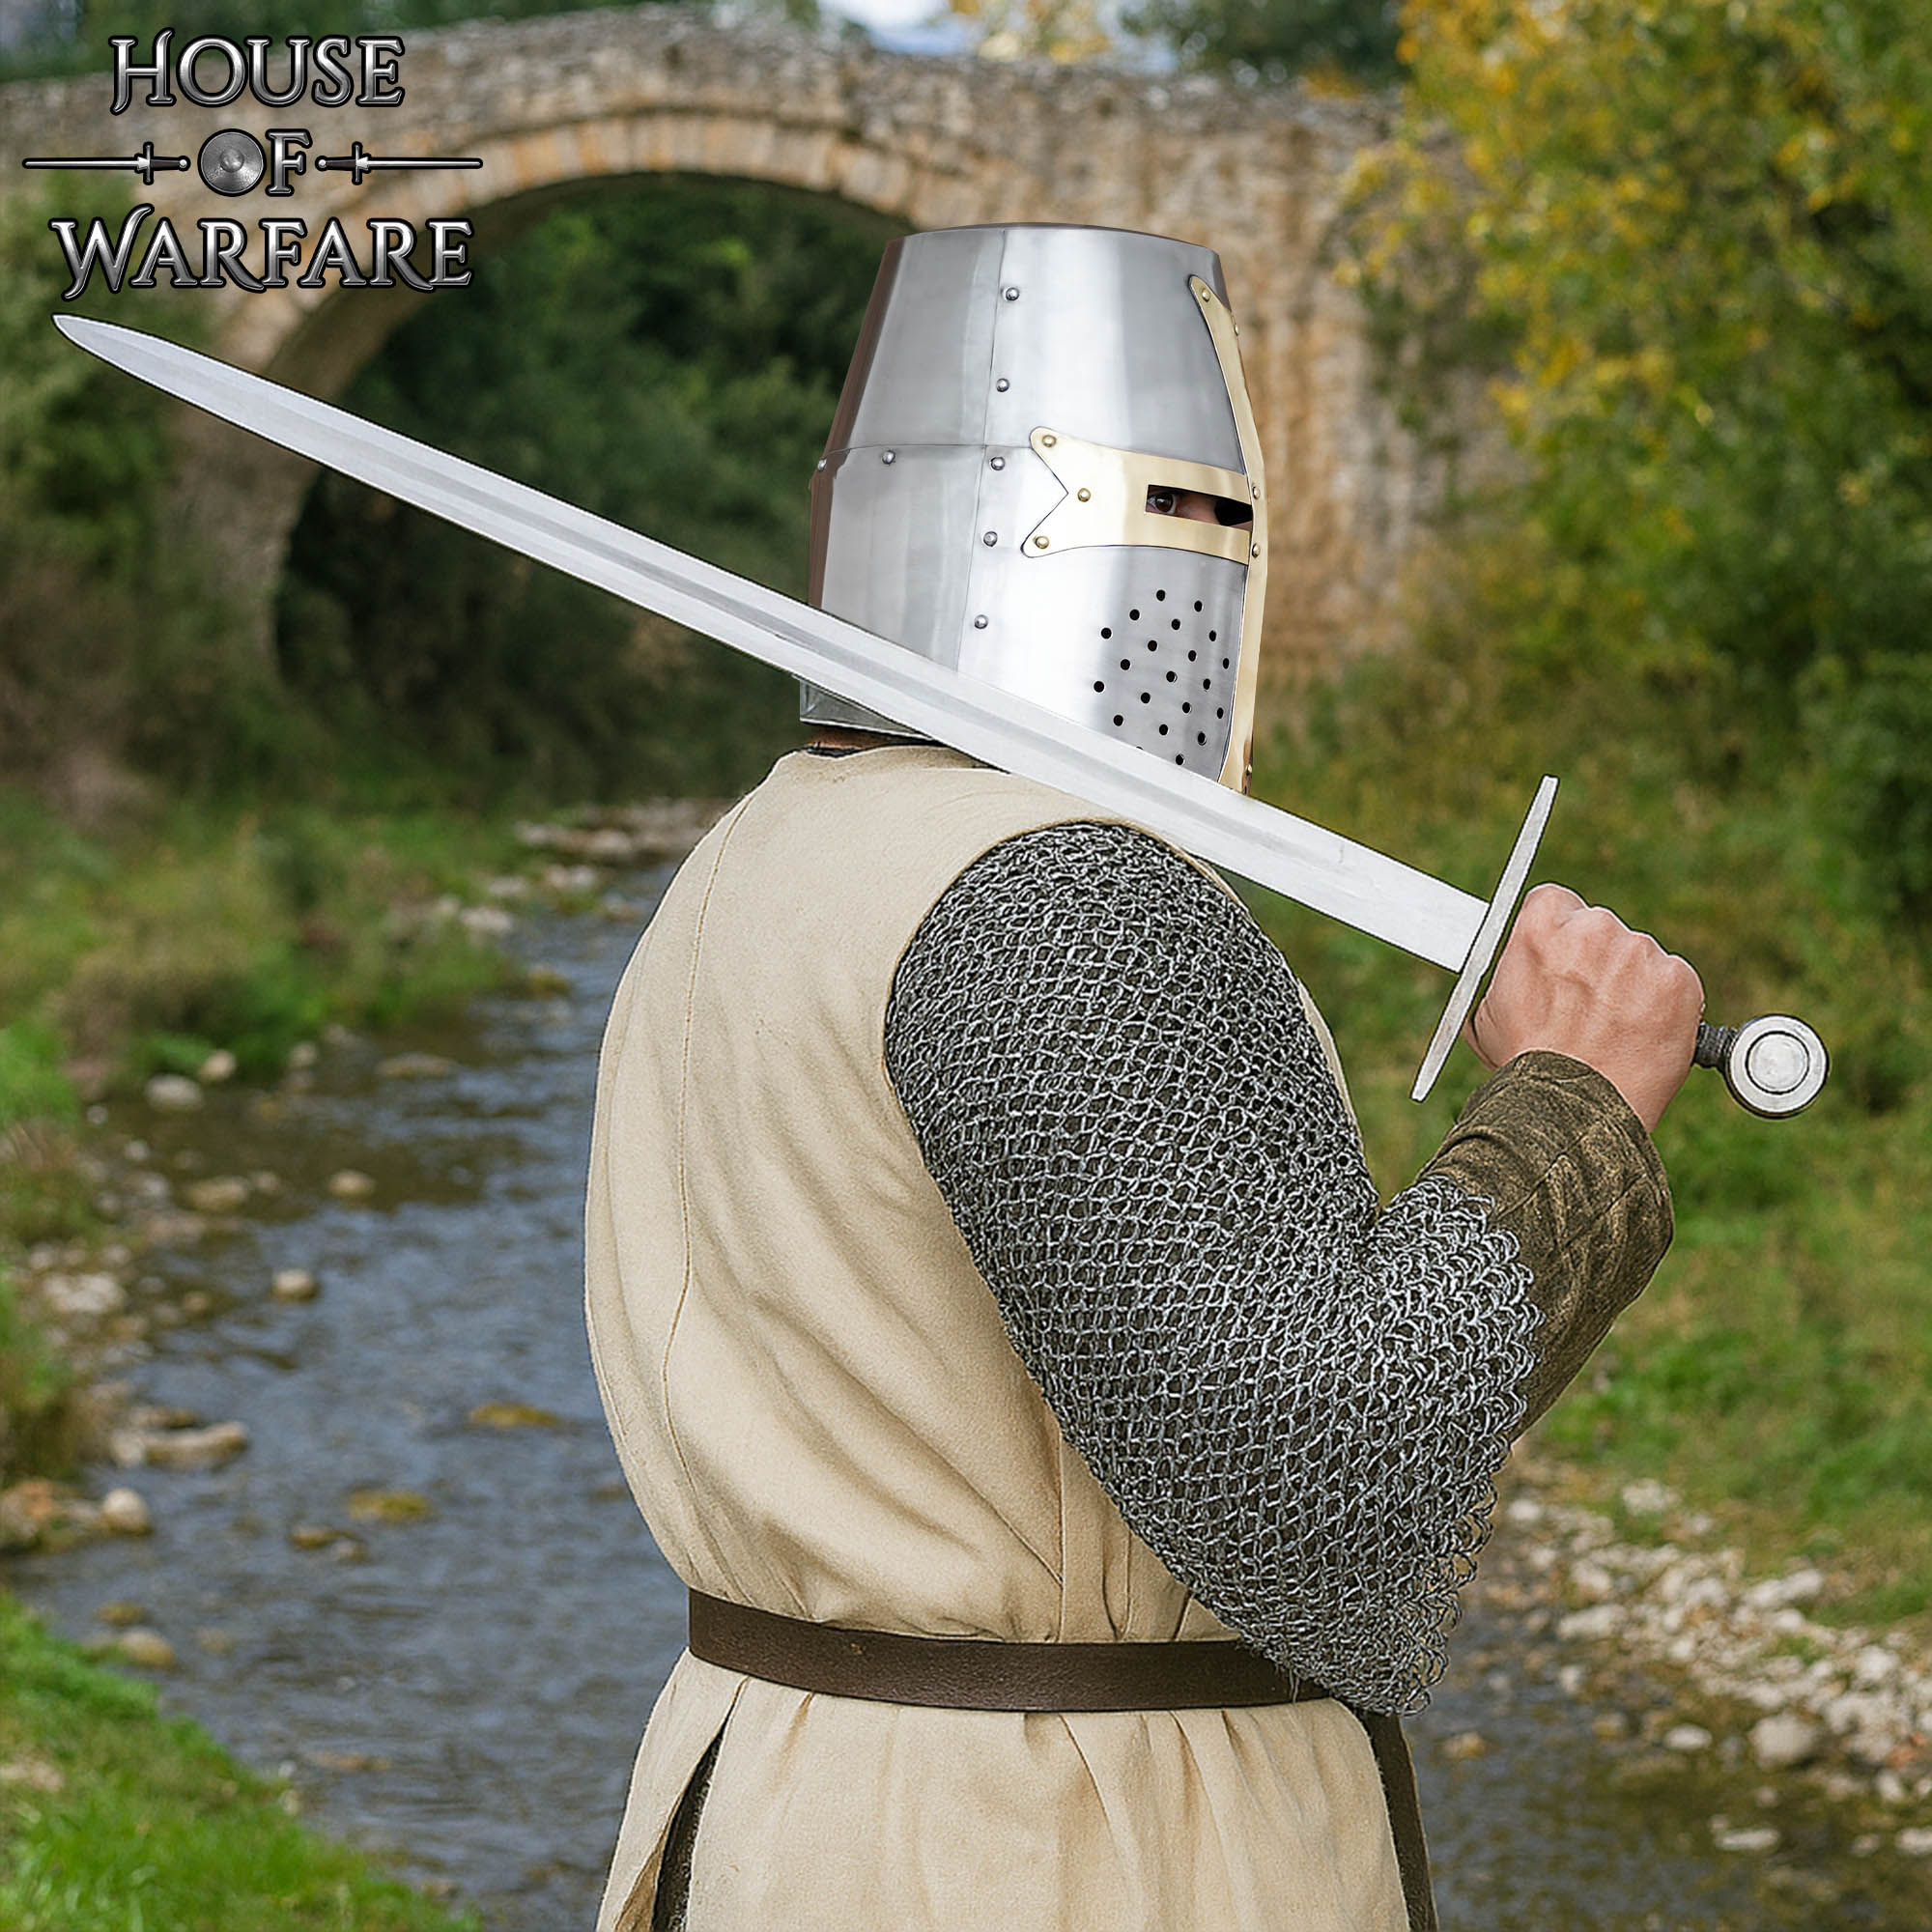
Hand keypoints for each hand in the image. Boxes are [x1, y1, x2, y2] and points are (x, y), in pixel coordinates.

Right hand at [1463, 883, 1703, 1132]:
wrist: (1572, 1109)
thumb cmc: (1525, 1066)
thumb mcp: (1489, 1011)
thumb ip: (1509, 975)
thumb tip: (1515, 971)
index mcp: (1541, 925)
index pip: (1555, 902)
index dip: (1557, 935)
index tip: (1560, 960)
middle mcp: (1594, 928)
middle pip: (1600, 929)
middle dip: (1596, 961)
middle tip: (1587, 1005)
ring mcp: (1641, 952)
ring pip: (1639, 958)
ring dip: (1631, 985)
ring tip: (1614, 1031)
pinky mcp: (1679, 980)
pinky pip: (1673, 983)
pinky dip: (1664, 1006)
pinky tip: (1641, 1035)